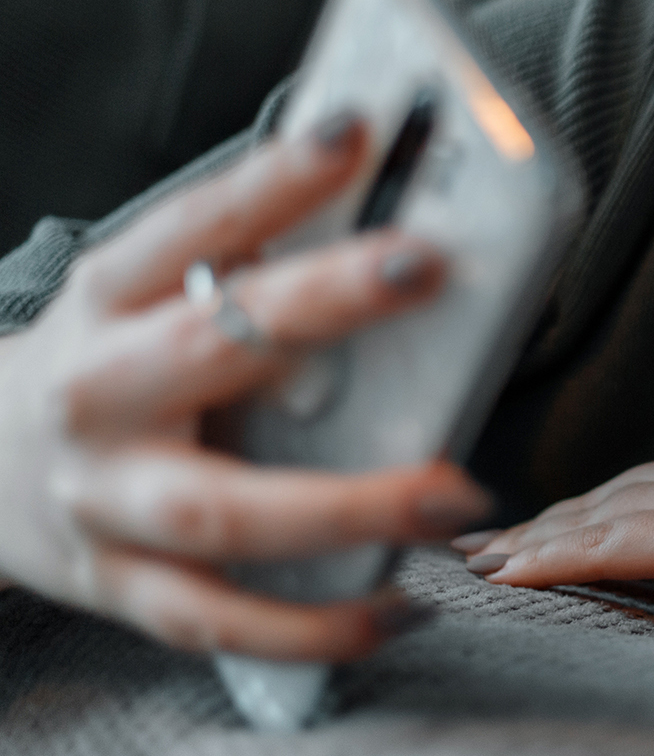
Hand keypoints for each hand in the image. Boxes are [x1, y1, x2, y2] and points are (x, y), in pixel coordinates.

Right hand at [0, 115, 489, 660]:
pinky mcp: (121, 589)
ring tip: (455, 493)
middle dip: (321, 305)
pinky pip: (222, 621)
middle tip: (428, 265)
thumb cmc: (117, 359)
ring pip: (223, 515)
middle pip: (208, 351)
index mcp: (108, 301)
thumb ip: (255, 262)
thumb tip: (402, 209)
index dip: (270, 181)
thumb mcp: (154, 294)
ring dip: (348, 507)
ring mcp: (103, 503)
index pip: (192, 227)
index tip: (353, 130)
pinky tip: (399, 606)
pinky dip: (314, 626)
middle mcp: (96, 397)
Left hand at [458, 435, 653, 620]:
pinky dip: (552, 559)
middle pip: (608, 496)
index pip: (653, 487)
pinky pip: (611, 548)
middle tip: (476, 541)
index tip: (543, 526)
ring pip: (596, 519)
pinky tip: (506, 575)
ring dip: (528, 539)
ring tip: (470, 562)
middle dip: (542, 520)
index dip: (592, 508)